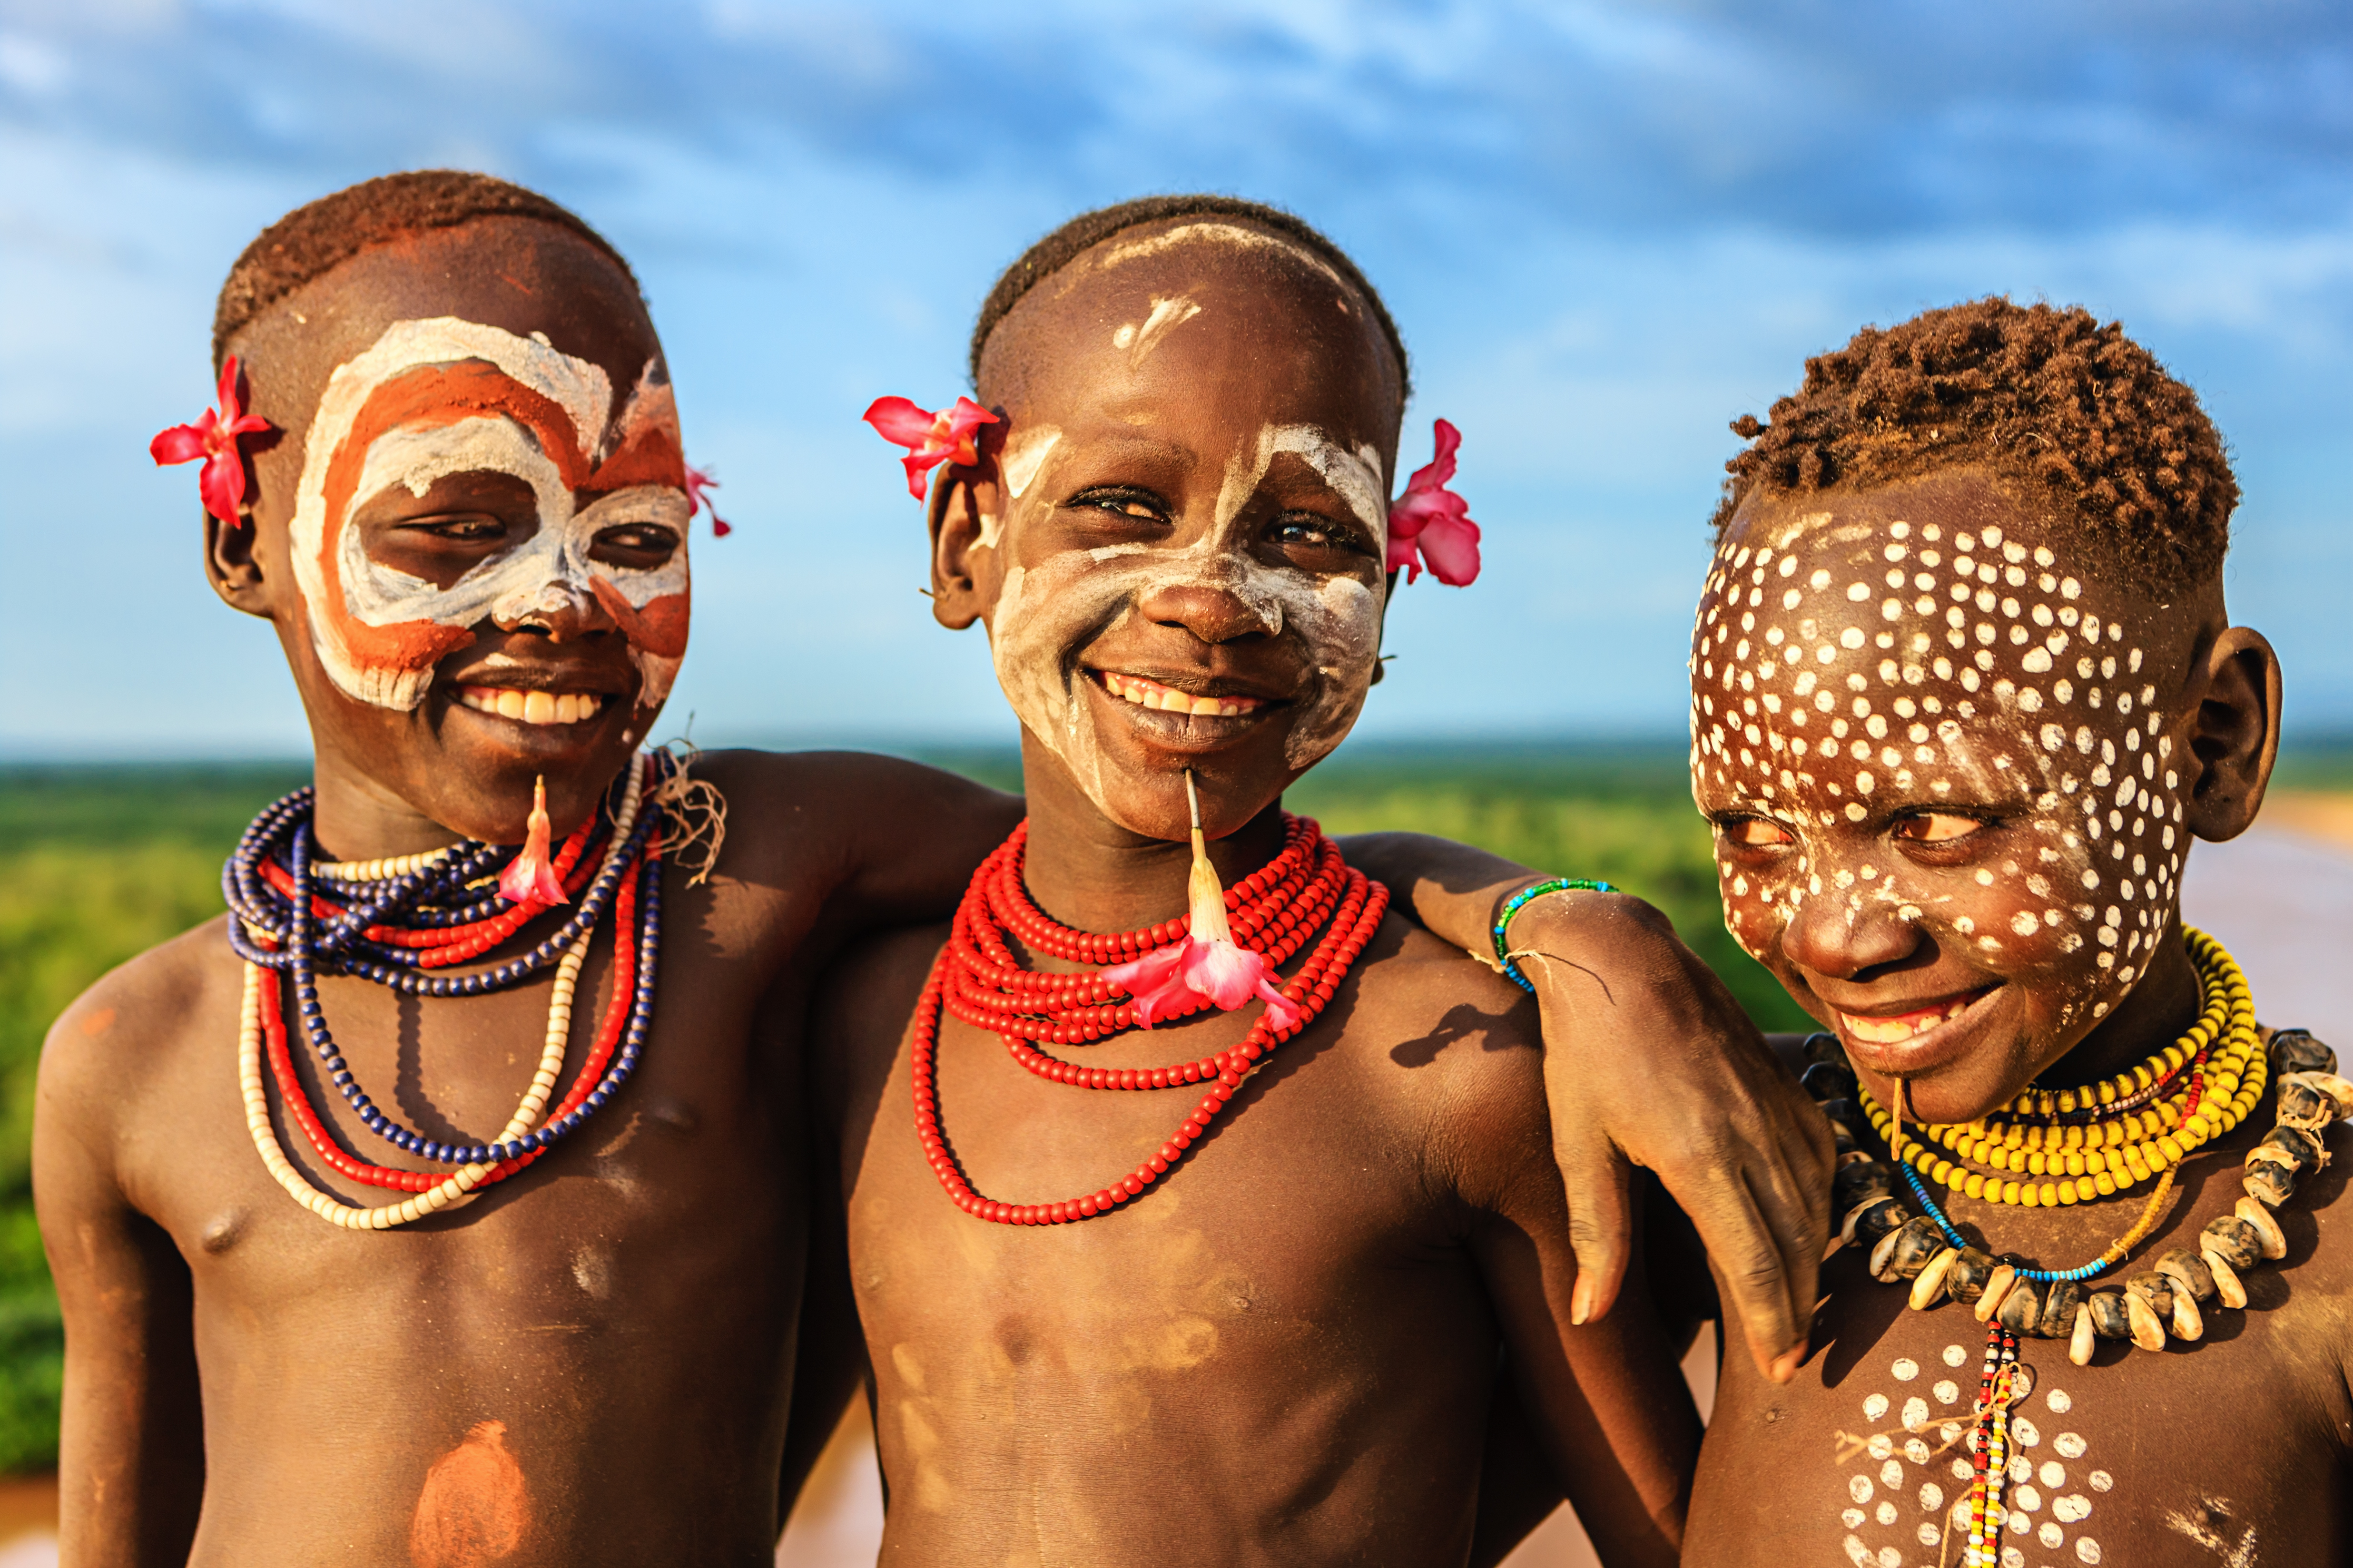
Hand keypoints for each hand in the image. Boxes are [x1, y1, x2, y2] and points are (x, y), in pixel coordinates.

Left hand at [1507, 889, 1832, 1382]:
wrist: (1621, 956)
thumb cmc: (1584, 1052)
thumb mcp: (1576, 1143)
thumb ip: (1594, 1233)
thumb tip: (1588, 1315)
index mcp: (1700, 1157)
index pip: (1758, 1264)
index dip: (1773, 1323)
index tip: (1779, 1367)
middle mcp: (1752, 1134)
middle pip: (1797, 1245)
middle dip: (1800, 1309)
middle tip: (1793, 1359)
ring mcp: (1775, 1104)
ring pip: (1816, 1204)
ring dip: (1815, 1263)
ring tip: (1801, 1310)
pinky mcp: (1783, 1080)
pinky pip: (1822, 1157)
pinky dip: (1822, 1204)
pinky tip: (1810, 1231)